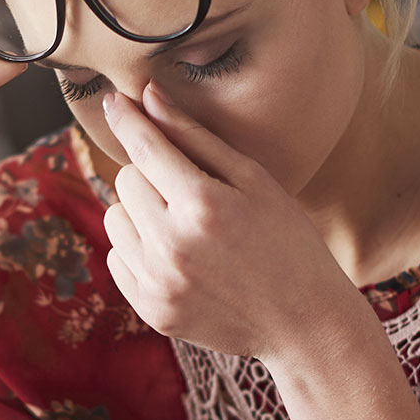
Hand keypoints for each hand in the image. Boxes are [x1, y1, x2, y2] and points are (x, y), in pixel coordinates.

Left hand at [99, 81, 368, 362]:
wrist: (304, 323)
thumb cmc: (288, 241)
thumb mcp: (254, 180)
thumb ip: (196, 137)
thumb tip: (148, 96)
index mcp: (203, 204)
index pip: (145, 147)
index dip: (127, 118)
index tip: (115, 100)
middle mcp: (172, 244)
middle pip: (126, 180)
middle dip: (151, 176)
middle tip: (191, 192)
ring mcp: (159, 282)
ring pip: (115, 219)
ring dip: (140, 213)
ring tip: (184, 227)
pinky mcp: (151, 309)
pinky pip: (117, 258)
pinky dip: (139, 250)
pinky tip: (179, 257)